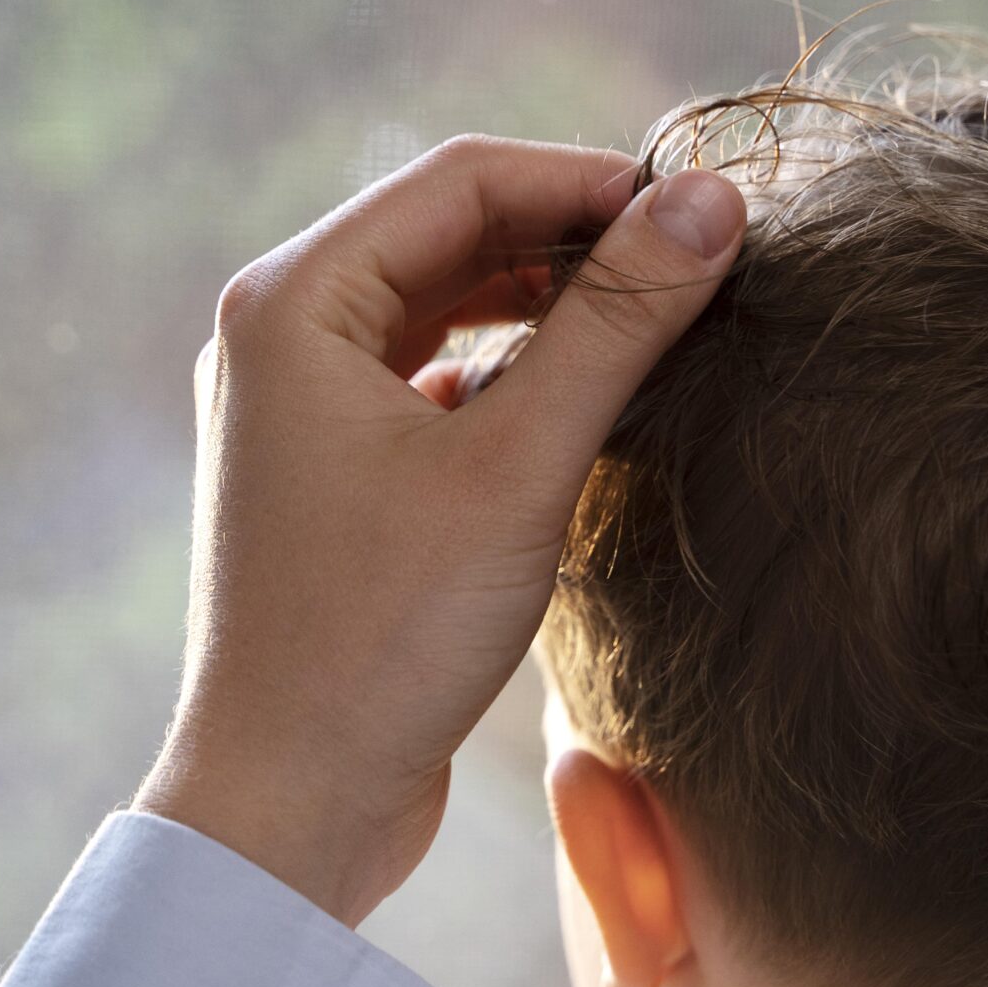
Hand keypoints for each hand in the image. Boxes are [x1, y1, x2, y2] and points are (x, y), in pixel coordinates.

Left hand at [135, 135, 745, 925]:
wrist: (289, 806)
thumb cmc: (381, 638)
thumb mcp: (517, 470)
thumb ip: (615, 324)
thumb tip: (709, 201)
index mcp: (292, 303)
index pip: (461, 180)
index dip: (590, 181)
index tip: (702, 212)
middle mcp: (279, 337)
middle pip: (451, 235)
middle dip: (574, 239)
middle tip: (697, 265)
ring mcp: (299, 410)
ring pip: (445, 309)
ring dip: (548, 308)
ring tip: (658, 327)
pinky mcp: (332, 477)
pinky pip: (433, 383)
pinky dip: (513, 377)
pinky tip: (585, 407)